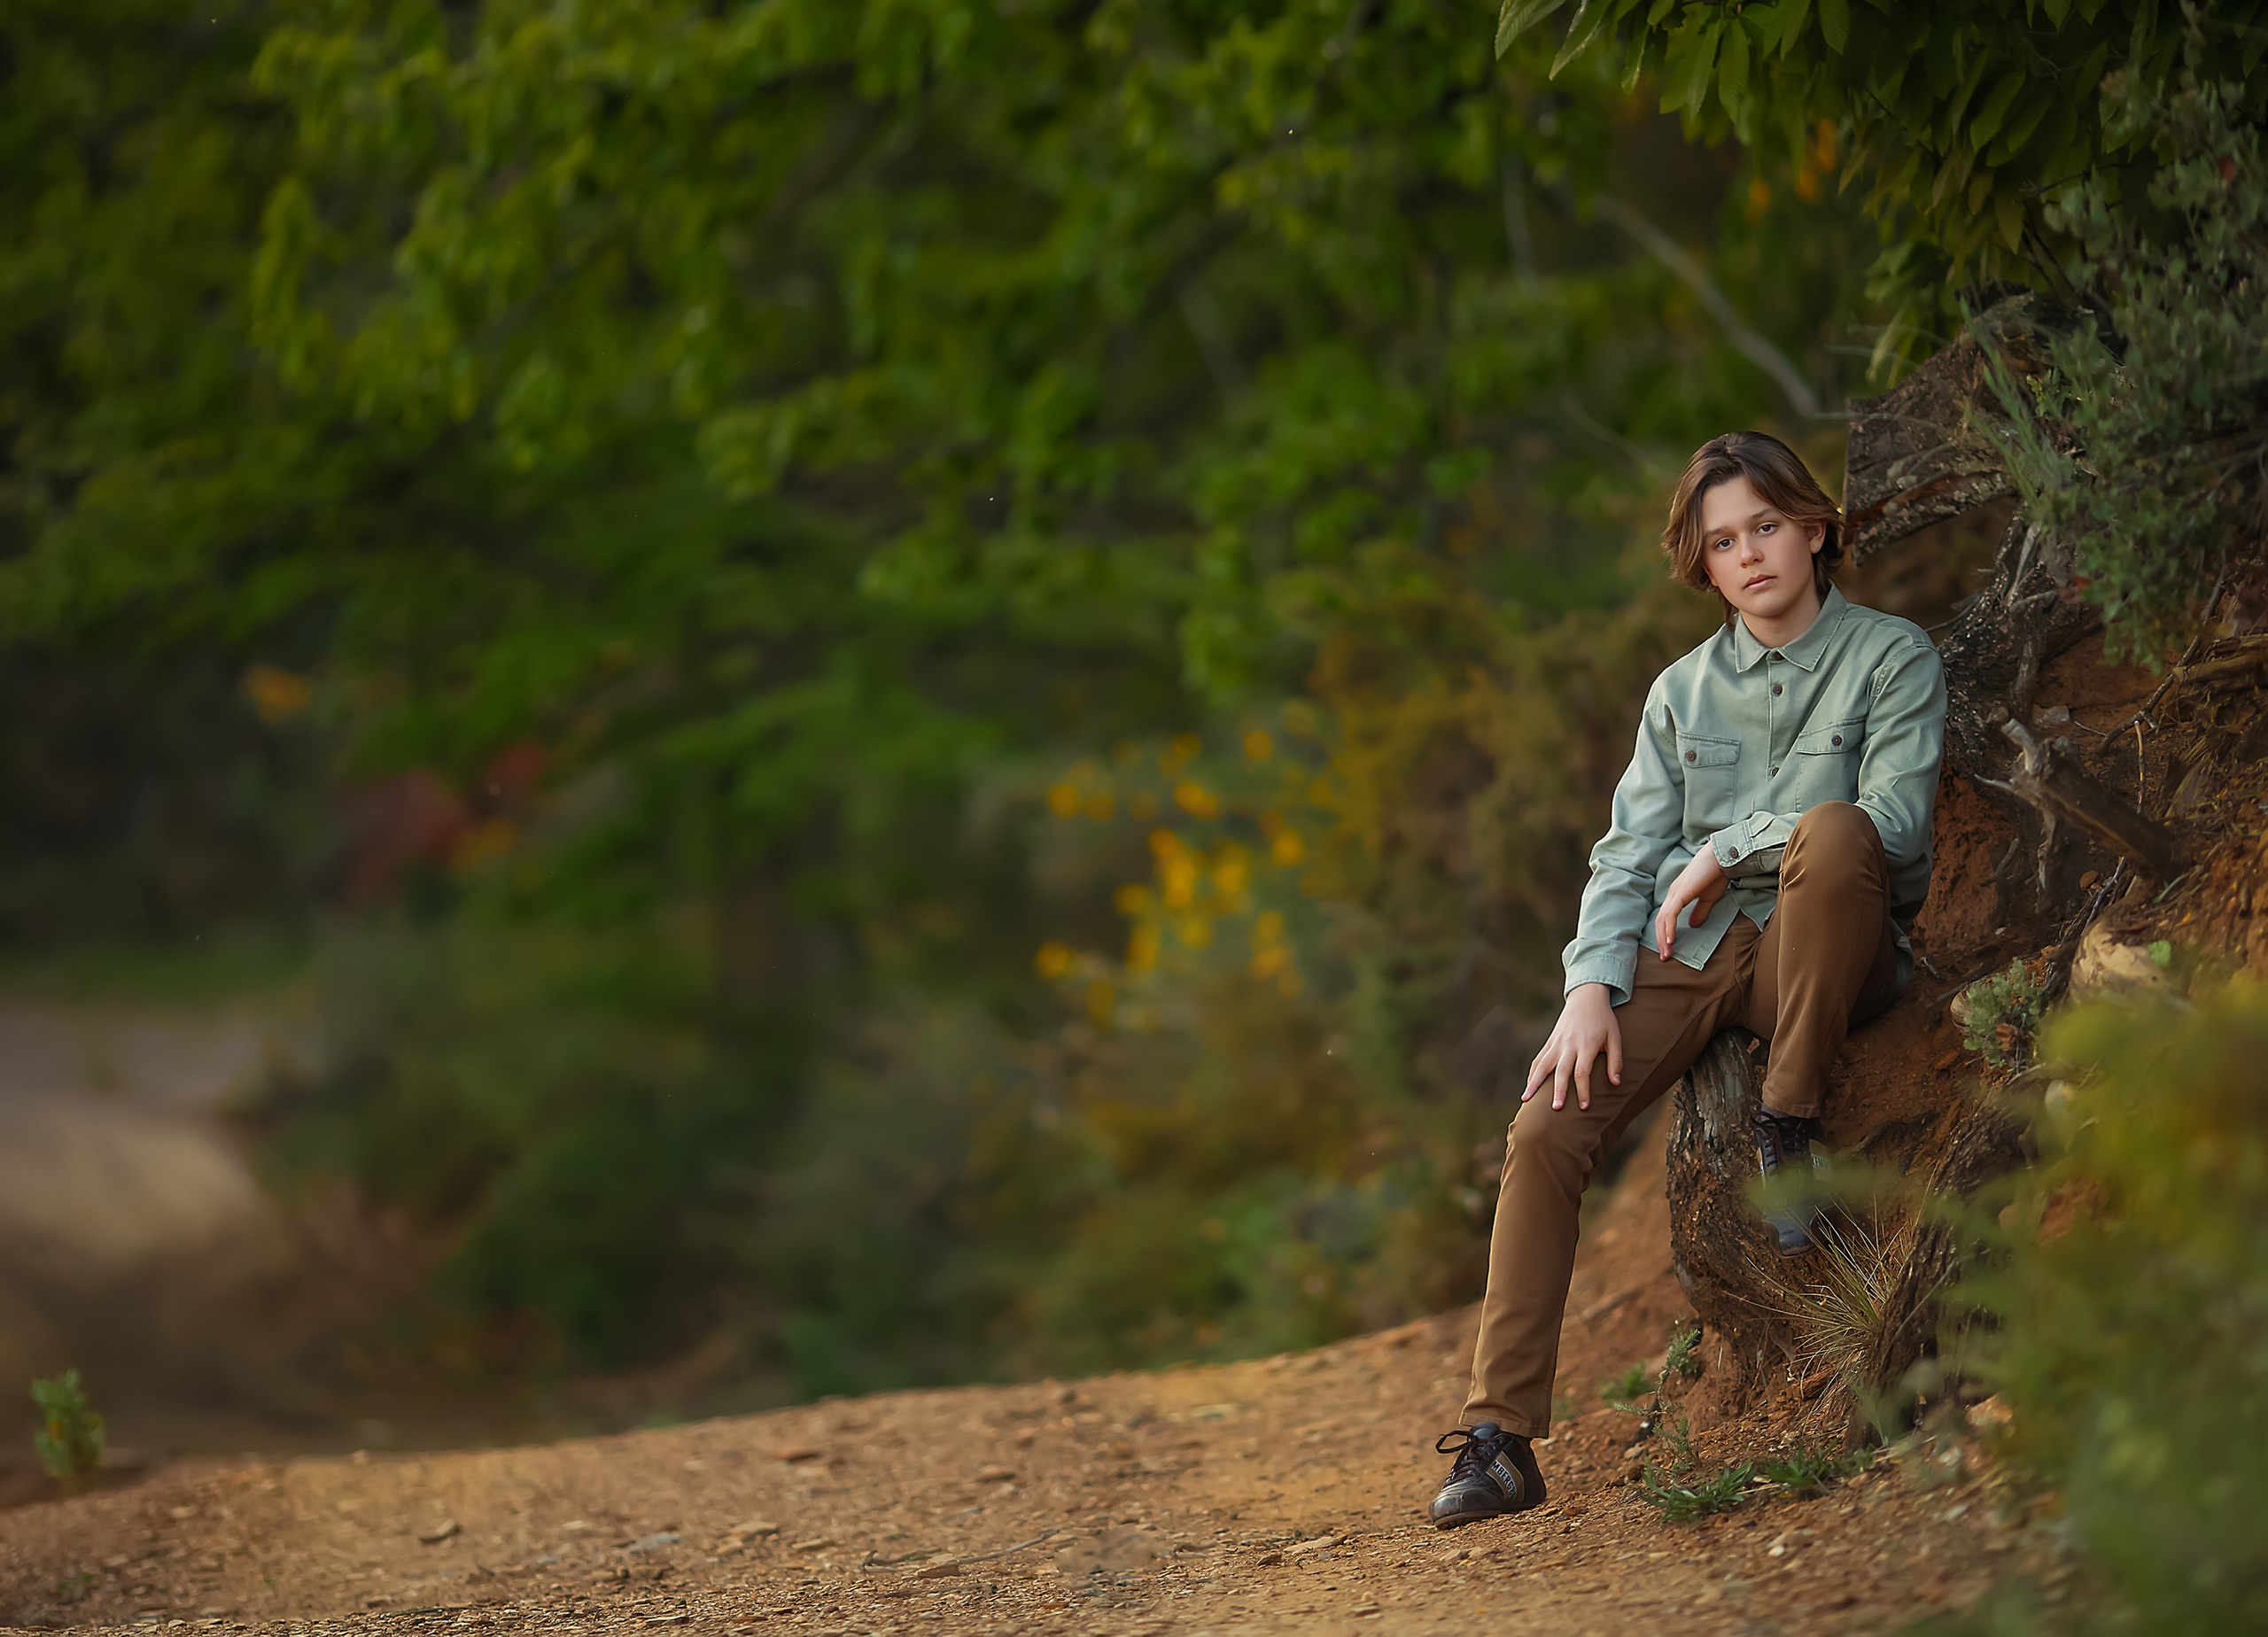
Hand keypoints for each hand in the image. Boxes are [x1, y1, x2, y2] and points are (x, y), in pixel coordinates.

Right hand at [1522, 983, 1621, 1111]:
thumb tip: (1616, 1083)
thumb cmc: (1604, 1020)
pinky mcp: (1550, 1041)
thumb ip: (1616, 1061)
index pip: (1582, 1072)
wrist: (1586, 997)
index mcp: (1586, 1045)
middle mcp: (1568, 1045)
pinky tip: (1528, 1087)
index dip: (1583, 1090)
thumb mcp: (1615, 1038)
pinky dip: (1532, 1073)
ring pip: (1543, 1065)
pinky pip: (1539, 1059)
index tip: (1584, 1107)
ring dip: (1534, 1083)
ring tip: (1526, 1100)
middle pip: (1561, 1071)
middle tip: (1555, 1108)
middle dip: (1558, 1090)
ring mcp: (1557, 1043)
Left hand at [1653, 847, 1727, 959]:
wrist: (1722, 858)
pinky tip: (1671, 940)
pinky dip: (1670, 928)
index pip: (1665, 918)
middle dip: (1661, 940)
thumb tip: (1694, 925)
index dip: (1665, 934)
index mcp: (1677, 896)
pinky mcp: (1681, 893)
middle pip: (1660, 921)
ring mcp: (1675, 893)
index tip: (1669, 950)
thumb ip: (1699, 911)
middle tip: (1665, 957)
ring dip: (1663, 938)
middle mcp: (1672, 894)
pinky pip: (1671, 914)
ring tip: (1667, 954)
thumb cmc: (1716, 875)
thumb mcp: (1707, 898)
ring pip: (1663, 920)